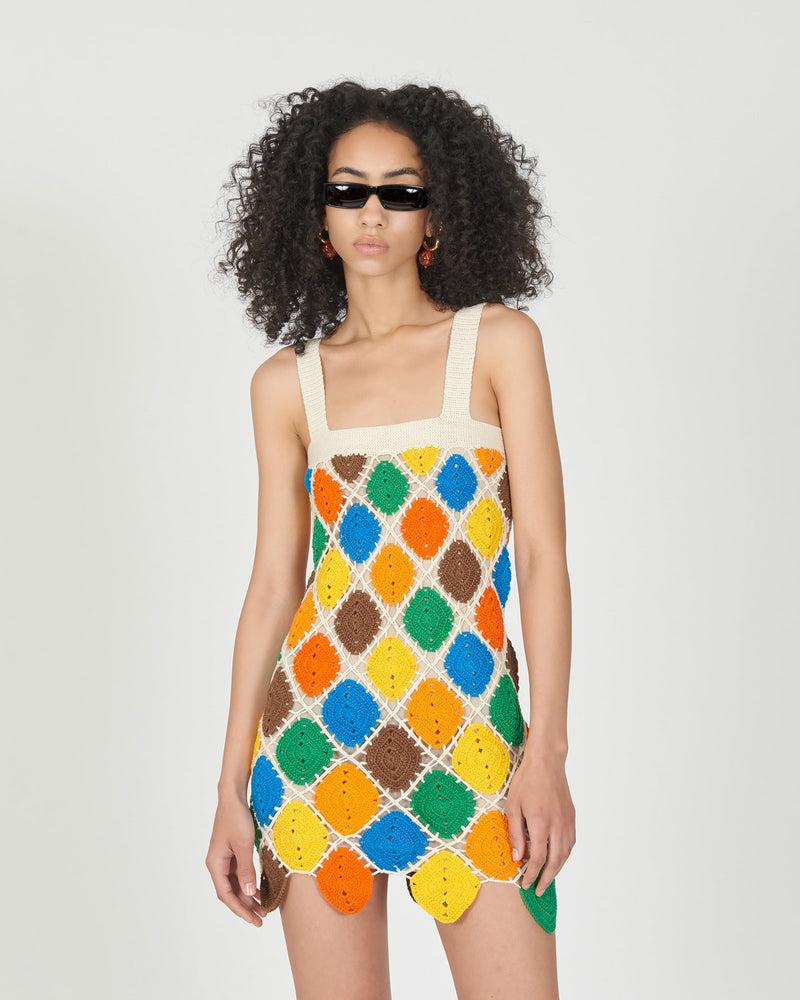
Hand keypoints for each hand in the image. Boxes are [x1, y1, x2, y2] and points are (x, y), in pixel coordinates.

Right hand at [206, 794, 268, 925]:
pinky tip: (259, 890)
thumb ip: (246, 870)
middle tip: (261, 919)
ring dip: (247, 896)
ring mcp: (224, 858)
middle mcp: (217, 863)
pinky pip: (239, 874)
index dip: (239, 909)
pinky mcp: (232, 853)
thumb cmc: (236, 818)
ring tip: (263, 908)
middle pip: (230, 892)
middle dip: (245, 906)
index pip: (225, 894)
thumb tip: (248, 893)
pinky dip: (248, 883)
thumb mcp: (244, 845)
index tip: (252, 920)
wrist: (233, 797)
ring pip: (235, 884)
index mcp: (215, 863)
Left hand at [504, 746, 575, 894]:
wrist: (547, 762)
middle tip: (538, 890)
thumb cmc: (526, 781)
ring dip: (557, 869)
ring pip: (565, 854)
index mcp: (540, 823)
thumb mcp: (513, 806)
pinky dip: (564, 855)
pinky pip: (570, 842)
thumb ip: (514, 833)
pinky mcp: (572, 817)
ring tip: (547, 878)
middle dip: (546, 879)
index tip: (525, 884)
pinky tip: (557, 859)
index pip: (537, 859)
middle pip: (555, 862)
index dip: (531, 874)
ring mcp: (567, 821)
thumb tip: (517, 858)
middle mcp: (557, 825)